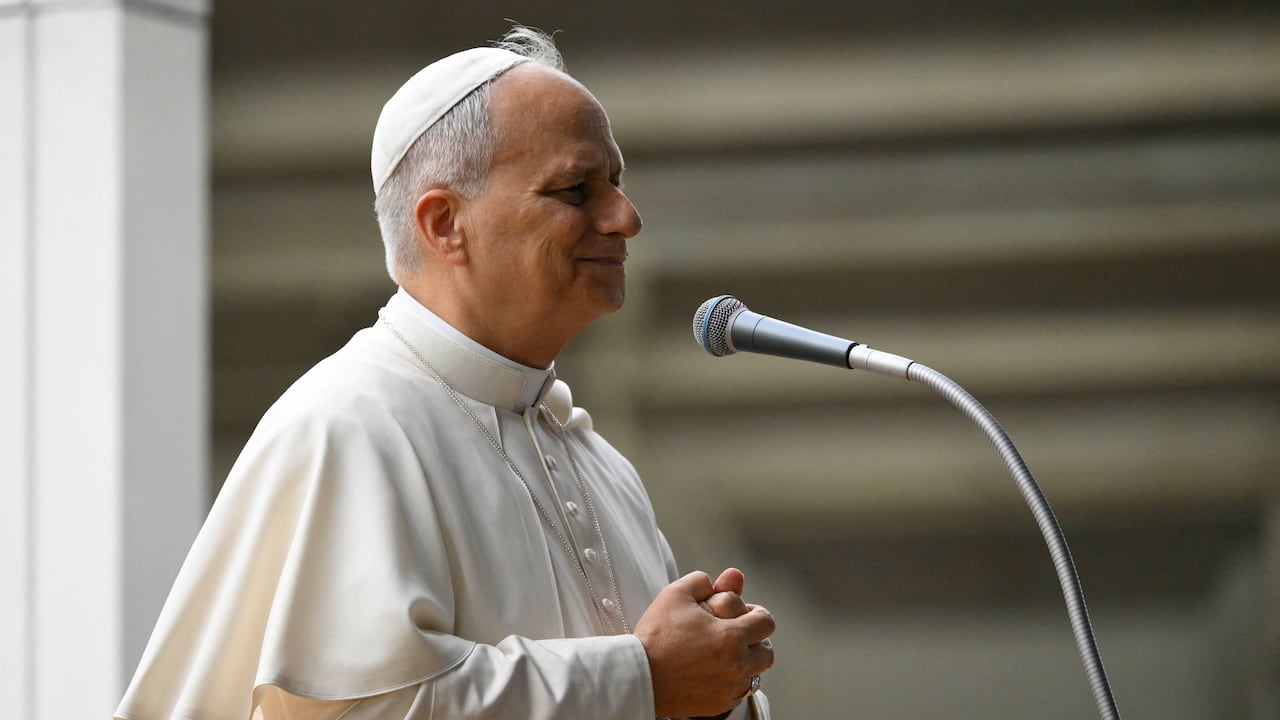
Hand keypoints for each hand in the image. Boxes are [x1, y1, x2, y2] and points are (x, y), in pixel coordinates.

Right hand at [635, 570, 774, 717]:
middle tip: (735, 634)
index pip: (766, 623)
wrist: (638, 675)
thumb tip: (731, 577)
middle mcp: (737, 666)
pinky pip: (739, 691)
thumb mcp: (675, 594)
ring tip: (725, 653)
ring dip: (747, 661)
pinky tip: (713, 670)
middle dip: (755, 640)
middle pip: (767, 652)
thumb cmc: (656, 633)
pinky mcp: (719, 704)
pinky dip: (733, 680)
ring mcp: (729, 688)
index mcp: (732, 636)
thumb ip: (704, 581)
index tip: (743, 614)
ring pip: (756, 674)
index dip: (756, 614)